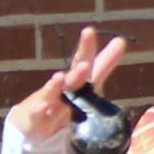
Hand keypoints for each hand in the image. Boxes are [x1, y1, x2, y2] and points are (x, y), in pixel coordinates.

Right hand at [14, 26, 129, 141]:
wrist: (33, 121)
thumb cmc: (64, 99)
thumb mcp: (87, 84)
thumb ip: (103, 64)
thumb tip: (120, 40)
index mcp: (77, 81)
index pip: (83, 61)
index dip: (87, 47)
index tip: (93, 32)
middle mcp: (63, 89)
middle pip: (72, 79)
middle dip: (78, 69)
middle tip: (84, 63)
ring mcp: (48, 103)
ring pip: (52, 94)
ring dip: (56, 86)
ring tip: (60, 77)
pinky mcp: (36, 119)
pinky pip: (37, 115)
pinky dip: (39, 111)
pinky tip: (43, 106)